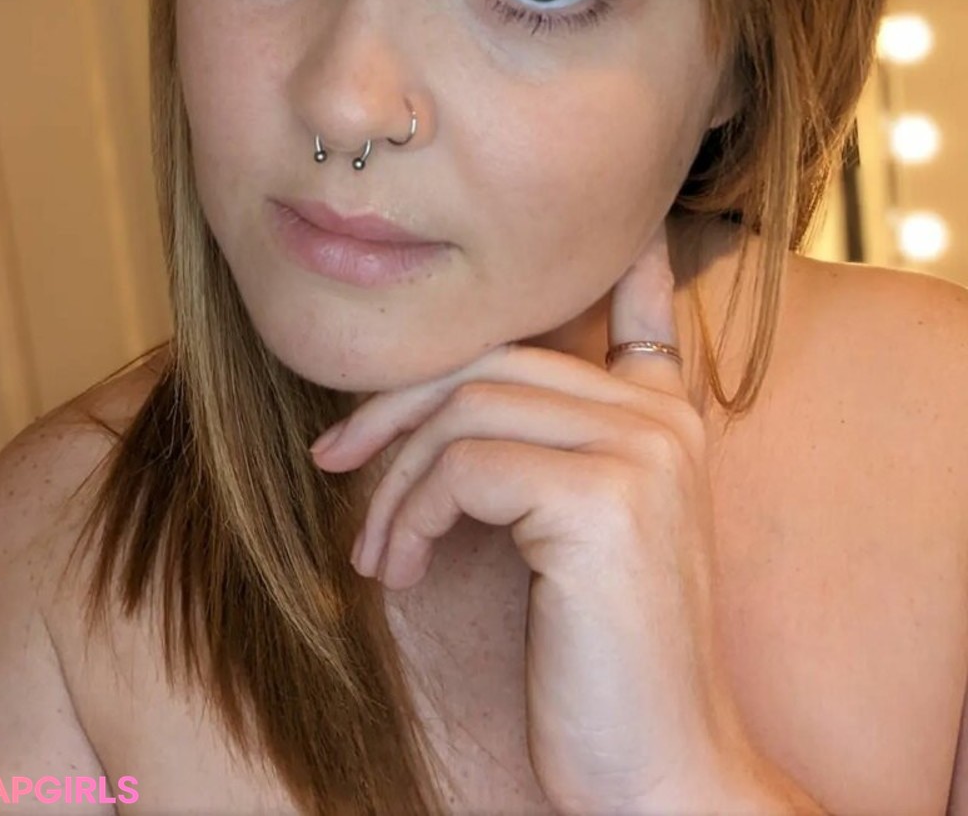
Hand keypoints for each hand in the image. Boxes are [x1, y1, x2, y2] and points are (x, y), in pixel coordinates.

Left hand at [309, 222, 802, 813]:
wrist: (657, 775)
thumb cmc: (601, 661)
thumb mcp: (578, 537)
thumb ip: (549, 455)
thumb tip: (462, 413)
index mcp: (667, 421)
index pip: (642, 317)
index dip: (628, 270)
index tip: (623, 238)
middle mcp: (664, 419)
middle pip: (496, 359)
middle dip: (397, 406)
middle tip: (333, 459)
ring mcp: (641, 451)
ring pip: (469, 406)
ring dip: (394, 478)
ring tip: (378, 549)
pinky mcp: (603, 499)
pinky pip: (463, 466)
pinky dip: (411, 513)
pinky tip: (406, 570)